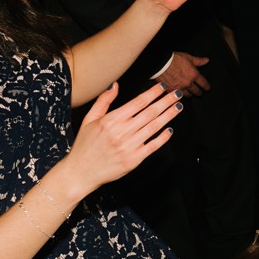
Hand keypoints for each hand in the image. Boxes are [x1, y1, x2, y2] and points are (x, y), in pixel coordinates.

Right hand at [66, 80, 182, 190]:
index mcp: (111, 120)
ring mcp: (128, 147)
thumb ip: (103, 101)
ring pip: (154, 127)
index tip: (162, 86)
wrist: (80, 173)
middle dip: (166, 101)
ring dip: (168, 115)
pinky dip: (162, 138)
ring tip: (178, 107)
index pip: (138, 102)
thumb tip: (115, 85)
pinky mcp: (133, 160)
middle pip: (150, 112)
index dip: (153, 93)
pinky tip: (170, 130)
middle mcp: (122, 132)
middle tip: (178, 93)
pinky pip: (152, 146)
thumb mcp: (89, 119)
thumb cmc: (84, 146)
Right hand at [158, 49, 210, 95]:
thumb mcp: (189, 58)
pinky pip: (178, 96)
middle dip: (199, 92)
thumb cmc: (175, 59)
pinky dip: (180, 95)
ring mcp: (179, 88)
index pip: (203, 83)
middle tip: (200, 92)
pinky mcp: (171, 91)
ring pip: (188, 95)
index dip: (207, 86)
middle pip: (196, 91)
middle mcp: (188, 83)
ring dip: (190, 94)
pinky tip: (181, 95)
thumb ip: (198, 61)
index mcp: (194, 75)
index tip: (208, 88)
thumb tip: (207, 60)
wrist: (161, 64)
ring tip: (191, 94)